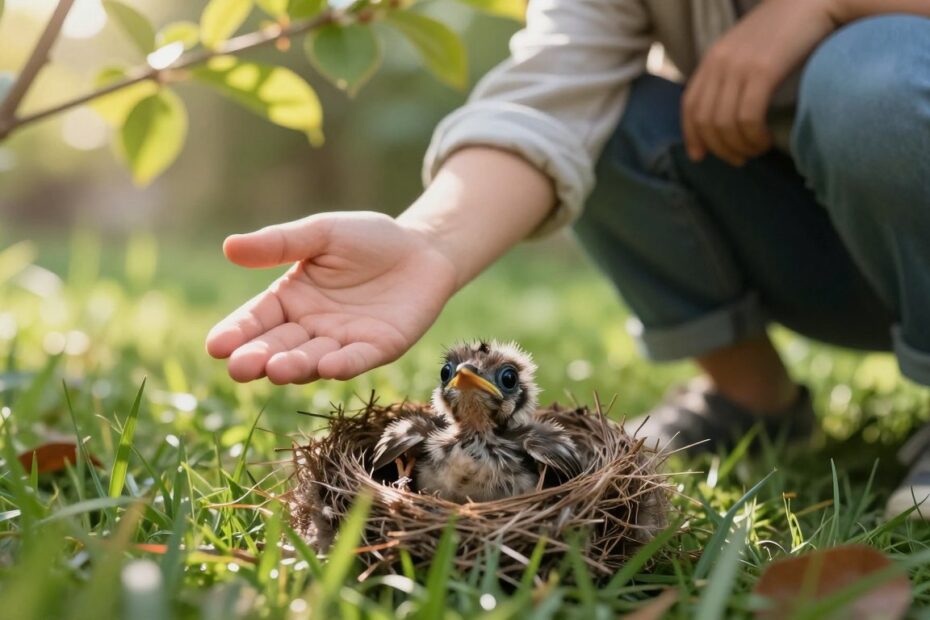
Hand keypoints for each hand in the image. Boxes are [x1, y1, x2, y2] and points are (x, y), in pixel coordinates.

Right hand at [206, 212, 457, 383]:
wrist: (422, 248)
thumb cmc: (367, 239)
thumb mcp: (321, 233)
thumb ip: (280, 243)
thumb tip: (229, 247)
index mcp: (291, 299)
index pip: (256, 320)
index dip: (237, 333)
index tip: (216, 346)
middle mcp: (311, 327)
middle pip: (278, 347)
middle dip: (258, 358)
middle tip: (239, 368)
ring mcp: (344, 342)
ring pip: (313, 359)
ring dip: (295, 366)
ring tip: (277, 369)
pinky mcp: (379, 348)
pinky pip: (358, 359)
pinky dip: (343, 364)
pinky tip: (328, 367)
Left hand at [682, 0, 837, 165]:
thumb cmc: (791, 27)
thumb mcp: (750, 49)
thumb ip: (735, 73)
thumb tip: (729, 110)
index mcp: (713, 57)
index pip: (689, 104)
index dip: (692, 135)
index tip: (700, 156)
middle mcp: (719, 61)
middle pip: (704, 120)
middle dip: (719, 148)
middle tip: (739, 159)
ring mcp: (738, 65)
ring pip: (723, 124)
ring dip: (739, 146)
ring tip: (756, 150)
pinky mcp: (762, 71)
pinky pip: (746, 118)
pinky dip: (753, 137)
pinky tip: (764, 140)